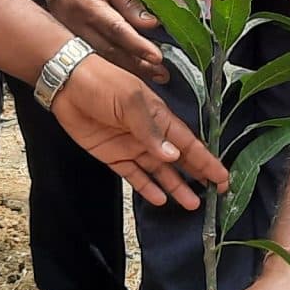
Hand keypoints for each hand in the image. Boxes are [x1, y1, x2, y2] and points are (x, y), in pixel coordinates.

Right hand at [40, 0, 163, 78]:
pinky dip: (115, 63)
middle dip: (138, 65)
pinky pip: (93, 54)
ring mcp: (68, 33)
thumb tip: (151, 23)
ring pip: (101, 57)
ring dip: (129, 68)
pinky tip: (132, 68)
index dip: (138, 45)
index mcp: (85, 4)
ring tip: (154, 76)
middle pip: (109, 50)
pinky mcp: (68, 37)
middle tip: (164, 75)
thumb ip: (128, 0)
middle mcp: (74, 23)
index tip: (158, 57)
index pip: (116, 30)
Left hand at [48, 53, 229, 207]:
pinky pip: (134, 175)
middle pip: (179, 160)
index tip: (222, 177)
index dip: (206, 161)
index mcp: (159, 117)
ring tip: (192, 204)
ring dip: (175, 187)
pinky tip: (160, 199)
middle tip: (216, 195)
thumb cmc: (103, 85)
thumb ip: (150, 131)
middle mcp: (149, 135)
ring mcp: (131, 146)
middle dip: (198, 175)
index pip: (189, 143)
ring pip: (159, 172)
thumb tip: (173, 156)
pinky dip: (147, 188)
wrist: (67, 84)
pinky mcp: (112, 156)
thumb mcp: (130, 102)